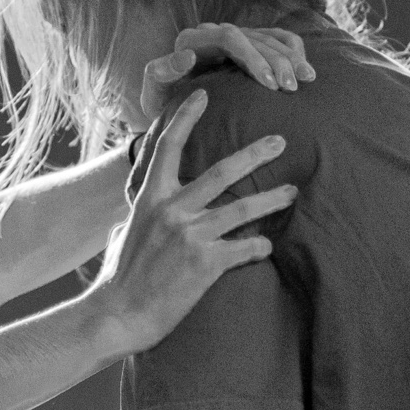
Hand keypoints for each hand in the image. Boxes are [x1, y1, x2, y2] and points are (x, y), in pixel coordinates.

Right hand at [89, 90, 293, 354]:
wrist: (117, 315)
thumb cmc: (120, 279)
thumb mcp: (126, 234)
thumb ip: (145, 215)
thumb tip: (142, 209)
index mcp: (151, 197)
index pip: (169, 146)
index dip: (187, 117)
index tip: (203, 95)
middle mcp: (173, 209)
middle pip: (222, 171)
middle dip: (255, 153)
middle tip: (279, 142)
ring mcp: (191, 235)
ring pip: (242, 208)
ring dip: (271, 199)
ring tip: (292, 193)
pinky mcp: (206, 263)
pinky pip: (244, 248)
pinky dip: (259, 247)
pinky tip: (266, 247)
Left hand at [139, 24, 314, 119]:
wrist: (171, 109)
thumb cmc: (162, 106)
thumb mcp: (154, 94)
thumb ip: (161, 72)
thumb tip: (187, 56)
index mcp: (192, 40)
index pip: (229, 37)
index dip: (252, 57)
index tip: (269, 84)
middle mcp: (214, 33)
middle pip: (254, 38)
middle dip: (277, 60)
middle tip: (292, 87)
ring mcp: (233, 38)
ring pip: (268, 38)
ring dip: (291, 57)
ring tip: (307, 79)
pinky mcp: (248, 47)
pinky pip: (276, 39)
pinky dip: (293, 50)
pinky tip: (306, 66)